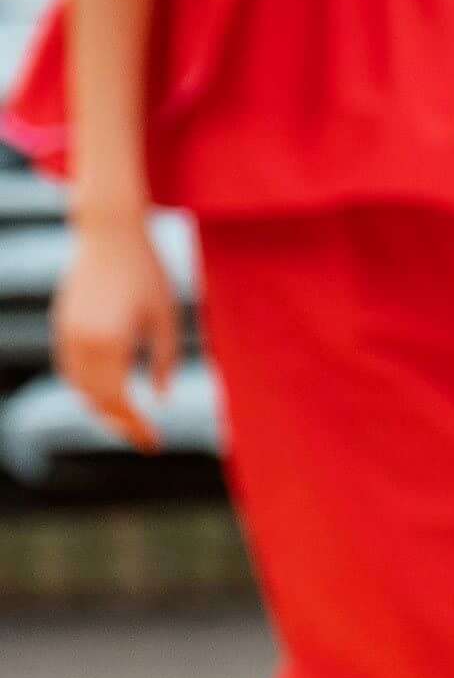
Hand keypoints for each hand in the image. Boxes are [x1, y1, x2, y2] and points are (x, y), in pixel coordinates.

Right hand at [53, 211, 176, 452]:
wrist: (110, 234)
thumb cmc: (147, 273)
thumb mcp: (167, 319)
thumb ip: (165, 361)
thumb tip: (160, 399)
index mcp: (112, 342)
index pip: (120, 401)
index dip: (136, 427)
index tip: (155, 443)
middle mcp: (83, 342)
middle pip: (96, 401)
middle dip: (120, 424)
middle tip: (144, 438)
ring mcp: (67, 333)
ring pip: (78, 388)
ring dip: (101, 408)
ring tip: (128, 421)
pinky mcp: (62, 325)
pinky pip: (69, 369)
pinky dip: (86, 387)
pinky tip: (108, 393)